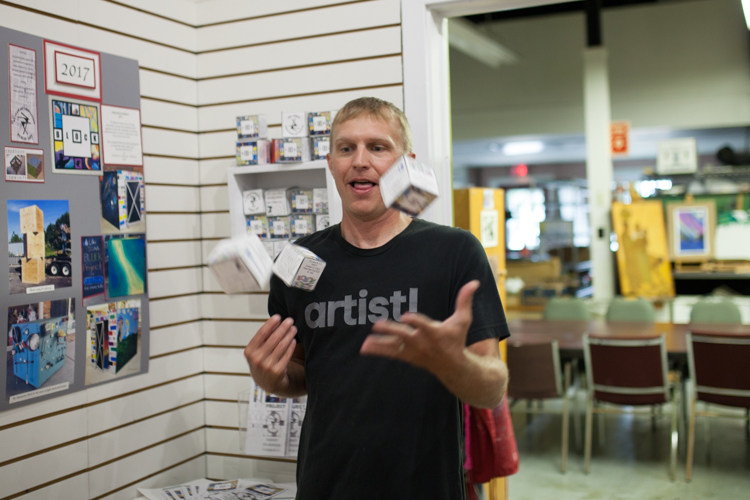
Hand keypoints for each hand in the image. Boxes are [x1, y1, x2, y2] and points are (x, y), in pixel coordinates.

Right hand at [244, 315, 297, 393]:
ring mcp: (267, 366)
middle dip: (283, 327)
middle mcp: (257, 359)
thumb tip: (275, 321)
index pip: (261, 334)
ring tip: (294, 328)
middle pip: (274, 338)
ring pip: (282, 346)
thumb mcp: (257, 351)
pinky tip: (294, 340)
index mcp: (249, 351)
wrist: (266, 382)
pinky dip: (291, 346)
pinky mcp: (278, 371)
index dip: (270, 323)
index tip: (278, 316)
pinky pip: (287, 355)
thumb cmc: (262, 362)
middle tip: (290, 320)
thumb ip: (263, 338)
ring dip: (289, 335)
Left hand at [360, 280, 479, 377]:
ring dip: (380, 344)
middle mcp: (423, 343)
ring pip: (395, 347)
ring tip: (365, 342)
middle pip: (404, 336)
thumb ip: (465, 301)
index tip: (406, 316)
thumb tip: (475, 282)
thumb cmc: (457, 339)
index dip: (416, 321)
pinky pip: (391, 354)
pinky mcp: (408, 357)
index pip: (424, 325)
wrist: (454, 367)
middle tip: (377, 324)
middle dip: (391, 330)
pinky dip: (378, 350)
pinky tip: (364, 348)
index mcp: (435, 333)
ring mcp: (414, 352)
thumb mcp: (463, 320)